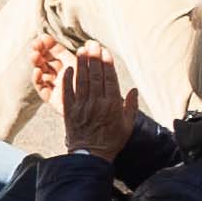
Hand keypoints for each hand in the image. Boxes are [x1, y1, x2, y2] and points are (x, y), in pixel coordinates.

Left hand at [52, 42, 136, 159]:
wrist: (90, 156)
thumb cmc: (111, 141)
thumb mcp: (127, 125)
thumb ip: (131, 106)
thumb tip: (134, 89)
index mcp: (112, 106)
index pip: (110, 80)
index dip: (107, 64)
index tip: (105, 52)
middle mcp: (97, 104)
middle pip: (95, 76)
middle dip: (94, 58)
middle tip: (92, 44)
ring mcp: (82, 107)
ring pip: (82, 81)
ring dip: (81, 64)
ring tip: (81, 50)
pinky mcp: (69, 111)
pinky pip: (68, 92)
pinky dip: (68, 79)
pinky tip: (69, 68)